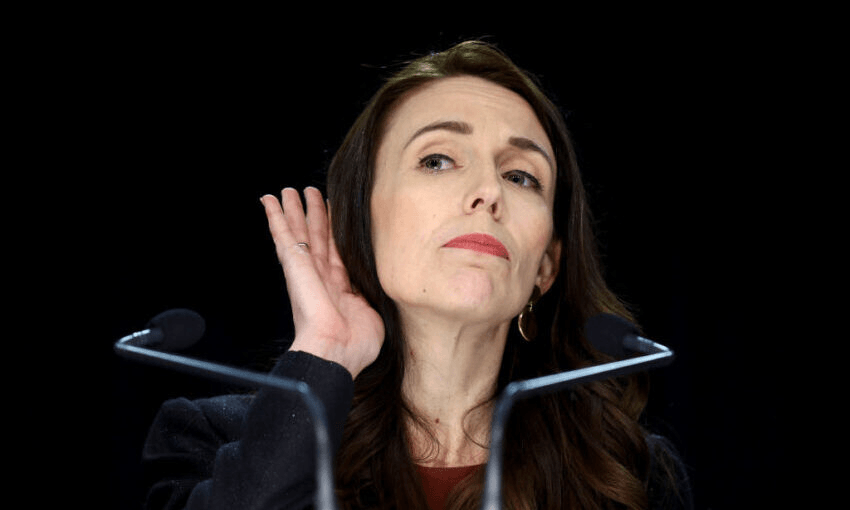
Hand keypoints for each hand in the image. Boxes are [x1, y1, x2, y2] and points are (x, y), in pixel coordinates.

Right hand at [260, 187, 383, 377]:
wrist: (335, 351)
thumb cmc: (355, 344)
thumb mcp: (375, 311)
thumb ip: (375, 292)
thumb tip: (383, 277)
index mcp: (340, 289)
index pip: (337, 253)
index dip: (336, 233)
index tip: (335, 214)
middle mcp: (321, 277)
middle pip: (317, 237)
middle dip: (313, 215)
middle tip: (309, 193)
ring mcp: (306, 270)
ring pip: (299, 231)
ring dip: (293, 210)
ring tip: (289, 190)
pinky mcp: (294, 264)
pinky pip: (283, 235)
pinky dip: (274, 216)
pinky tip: (269, 200)